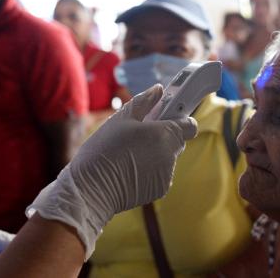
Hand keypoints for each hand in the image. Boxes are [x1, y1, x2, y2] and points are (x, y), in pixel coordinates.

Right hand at [26, 84, 197, 259]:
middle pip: (177, 141)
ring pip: (168, 158)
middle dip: (164, 136)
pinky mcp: (161, 189)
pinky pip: (161, 174)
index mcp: (164, 133)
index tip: (167, 117)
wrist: (90, 189)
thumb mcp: (121, 119)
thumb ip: (144, 102)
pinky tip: (129, 169)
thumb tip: (159, 90)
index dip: (180, 119)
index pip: (189, 125)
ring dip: (156, 154)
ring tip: (129, 155)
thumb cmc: (103, 151)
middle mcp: (170, 154)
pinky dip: (151, 170)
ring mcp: (167, 173)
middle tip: (140, 135)